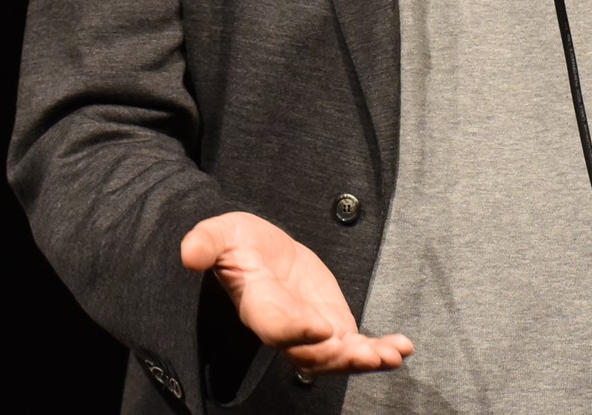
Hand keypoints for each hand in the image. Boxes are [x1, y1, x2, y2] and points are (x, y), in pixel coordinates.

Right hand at [181, 212, 413, 375]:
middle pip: (310, 352)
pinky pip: (356, 346)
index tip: (322, 327)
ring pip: (337, 356)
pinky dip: (380, 350)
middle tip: (366, 355)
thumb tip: (188, 253)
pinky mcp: (332, 326)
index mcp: (258, 303)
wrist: (257, 252)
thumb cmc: (236, 243)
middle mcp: (285, 327)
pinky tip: (403, 348)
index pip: (274, 326)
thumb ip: (206, 242)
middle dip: (339, 356)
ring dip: (365, 358)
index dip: (296, 330)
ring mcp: (311, 331)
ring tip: (390, 356)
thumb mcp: (220, 233)